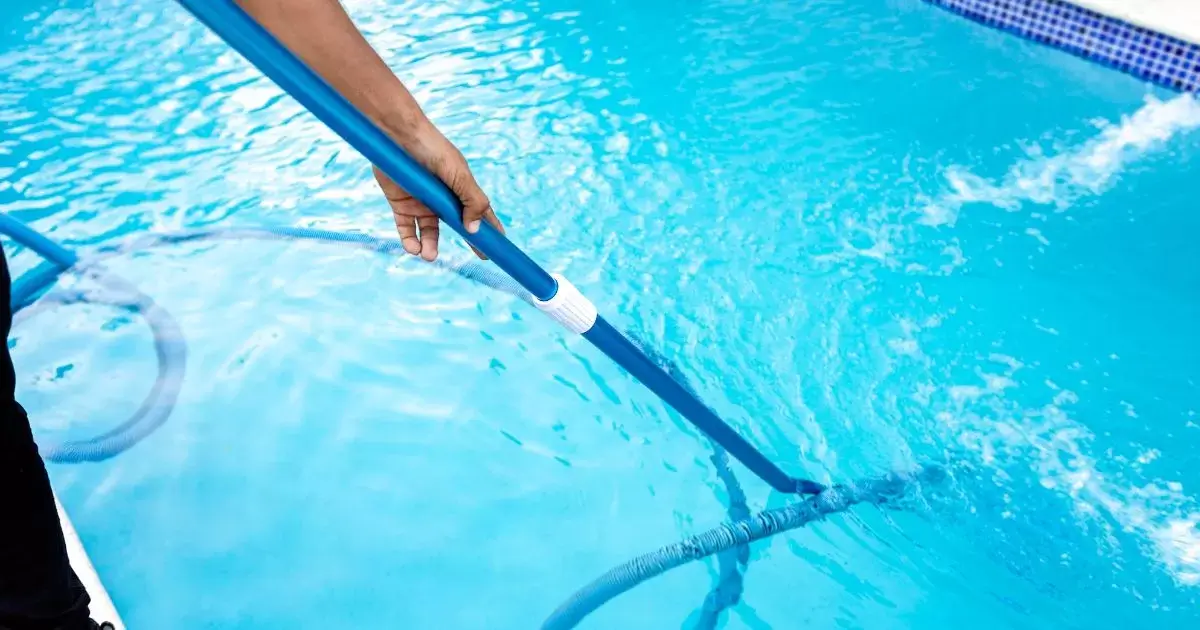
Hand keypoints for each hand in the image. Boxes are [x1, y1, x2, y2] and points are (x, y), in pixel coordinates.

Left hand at [374, 125, 503, 261]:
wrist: (397, 135)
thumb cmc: (432, 148)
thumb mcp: (459, 175)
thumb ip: (472, 202)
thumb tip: (476, 229)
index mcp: (460, 188)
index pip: (480, 212)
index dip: (491, 228)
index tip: (500, 245)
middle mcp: (442, 198)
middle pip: (458, 225)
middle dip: (470, 242)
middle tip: (481, 257)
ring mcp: (421, 202)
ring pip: (429, 233)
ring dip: (431, 246)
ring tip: (429, 255)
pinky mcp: (400, 204)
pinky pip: (406, 229)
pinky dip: (409, 241)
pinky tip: (413, 248)